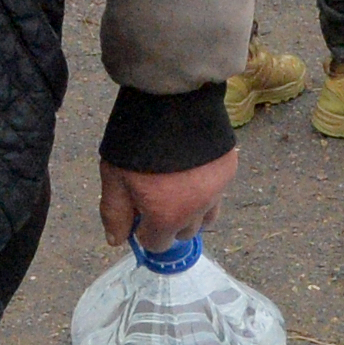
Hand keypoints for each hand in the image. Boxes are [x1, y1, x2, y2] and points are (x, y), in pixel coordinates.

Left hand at [100, 148, 237, 250]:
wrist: (172, 100)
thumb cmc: (138, 140)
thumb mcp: (114, 178)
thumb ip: (115, 213)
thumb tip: (117, 239)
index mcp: (167, 217)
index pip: (158, 244)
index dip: (144, 231)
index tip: (138, 213)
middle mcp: (197, 210)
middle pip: (184, 233)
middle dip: (168, 223)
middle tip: (156, 197)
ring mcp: (216, 190)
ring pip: (206, 216)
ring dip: (191, 211)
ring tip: (176, 187)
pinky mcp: (228, 170)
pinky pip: (218, 191)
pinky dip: (205, 188)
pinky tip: (191, 167)